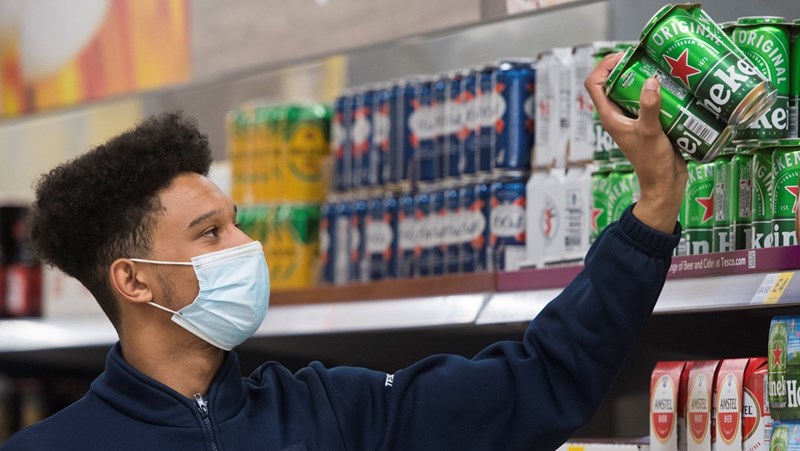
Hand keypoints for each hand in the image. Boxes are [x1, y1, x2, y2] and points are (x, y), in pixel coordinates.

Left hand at [584, 52, 687, 233]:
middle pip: (613, 83)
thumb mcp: (650, 132)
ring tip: (661, 67)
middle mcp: (617, 115)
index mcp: (609, 116)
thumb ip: (650, 107)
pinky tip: (673, 85)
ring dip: (643, 78)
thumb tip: (651, 81)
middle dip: (627, 67)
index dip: (603, 66)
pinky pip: (648, 100)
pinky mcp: (648, 122)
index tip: (624, 57)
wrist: (664, 184)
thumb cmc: (651, 163)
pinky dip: (657, 91)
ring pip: (632, 91)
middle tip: (647, 58)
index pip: (594, 84)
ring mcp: (632, 119)